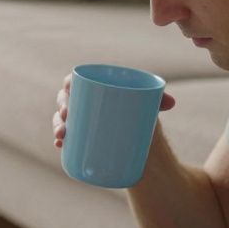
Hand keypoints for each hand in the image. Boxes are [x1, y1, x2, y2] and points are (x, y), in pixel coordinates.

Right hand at [53, 72, 175, 147]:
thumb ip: (158, 101)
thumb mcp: (148, 108)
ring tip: (62, 135)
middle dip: (62, 107)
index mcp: (96, 89)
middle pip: (66, 101)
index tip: (68, 88)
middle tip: (67, 116)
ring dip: (57, 125)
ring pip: (63, 120)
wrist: (143, 146)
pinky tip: (59, 145)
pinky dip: (60, 141)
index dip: (68, 83)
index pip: (76, 81)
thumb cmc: (141, 117)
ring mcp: (81, 123)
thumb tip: (171, 103)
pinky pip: (66, 138)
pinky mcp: (81, 140)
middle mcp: (85, 104)